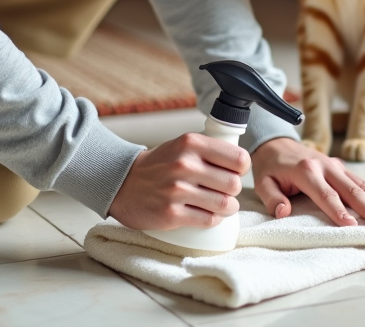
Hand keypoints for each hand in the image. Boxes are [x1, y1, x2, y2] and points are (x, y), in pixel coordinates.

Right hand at [107, 132, 249, 230]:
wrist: (122, 183)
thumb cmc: (159, 165)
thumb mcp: (183, 146)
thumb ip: (210, 150)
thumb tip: (242, 164)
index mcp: (191, 143)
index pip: (239, 159)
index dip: (241, 169)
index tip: (235, 172)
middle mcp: (184, 165)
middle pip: (234, 184)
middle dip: (234, 191)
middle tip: (225, 191)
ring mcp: (177, 190)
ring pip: (224, 204)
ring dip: (228, 208)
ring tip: (222, 206)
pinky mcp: (171, 214)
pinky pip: (208, 220)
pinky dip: (213, 219)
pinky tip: (207, 214)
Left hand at [251, 137, 364, 226]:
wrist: (276, 142)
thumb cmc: (271, 166)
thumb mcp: (263, 182)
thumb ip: (272, 197)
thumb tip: (283, 212)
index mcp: (306, 170)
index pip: (325, 194)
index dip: (338, 211)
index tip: (351, 226)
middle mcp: (326, 166)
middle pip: (351, 190)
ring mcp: (336, 166)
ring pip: (362, 185)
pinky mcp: (342, 168)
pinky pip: (363, 181)